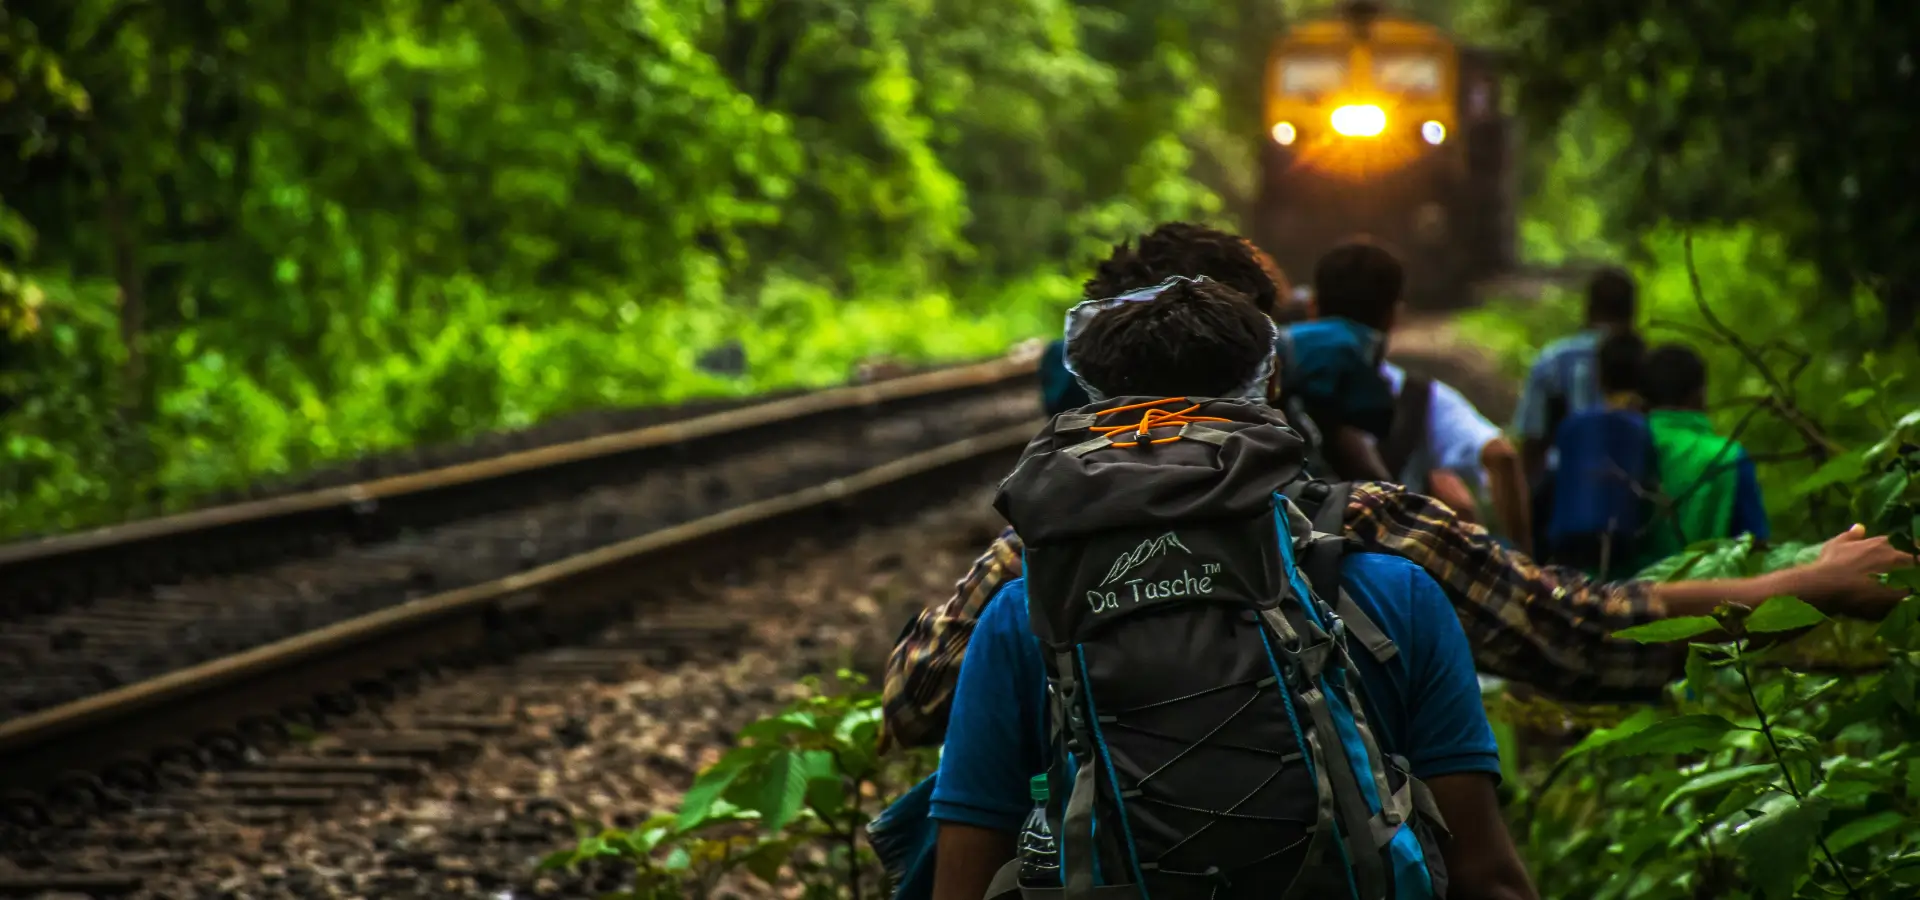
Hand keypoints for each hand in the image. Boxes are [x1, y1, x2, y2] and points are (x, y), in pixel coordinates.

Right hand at [1787, 524, 1916, 617]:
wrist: (1823, 585)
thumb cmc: (1829, 562)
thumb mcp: (1836, 544)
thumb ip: (1851, 535)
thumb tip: (1860, 526)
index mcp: (1881, 544)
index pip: (1906, 543)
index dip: (1911, 549)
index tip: (1911, 555)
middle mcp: (1892, 558)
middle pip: (1915, 560)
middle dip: (1914, 563)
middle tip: (1910, 570)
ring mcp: (1894, 577)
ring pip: (1914, 579)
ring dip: (1911, 580)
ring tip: (1908, 587)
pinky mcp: (1892, 597)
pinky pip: (1906, 596)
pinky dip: (1906, 597)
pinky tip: (1902, 600)